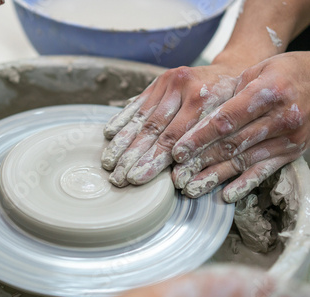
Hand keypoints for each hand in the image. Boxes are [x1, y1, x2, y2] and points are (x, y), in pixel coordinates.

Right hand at [101, 63, 241, 186]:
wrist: (236, 69)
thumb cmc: (236, 105)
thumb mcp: (232, 121)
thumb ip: (206, 143)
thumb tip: (179, 173)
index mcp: (202, 97)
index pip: (173, 136)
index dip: (154, 159)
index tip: (138, 179)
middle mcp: (182, 86)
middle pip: (152, 129)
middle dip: (132, 157)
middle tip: (118, 179)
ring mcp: (167, 82)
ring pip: (140, 117)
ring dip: (122, 143)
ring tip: (109, 164)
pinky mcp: (158, 81)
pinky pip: (136, 104)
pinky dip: (121, 120)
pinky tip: (108, 135)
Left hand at [172, 52, 309, 202]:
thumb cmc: (280, 73)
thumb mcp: (254, 73)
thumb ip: (228, 97)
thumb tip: (197, 124)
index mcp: (268, 92)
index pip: (225, 120)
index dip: (199, 138)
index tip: (177, 151)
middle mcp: (281, 117)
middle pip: (231, 144)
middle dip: (200, 161)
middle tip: (177, 175)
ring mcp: (289, 137)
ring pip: (244, 160)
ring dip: (215, 176)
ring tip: (191, 187)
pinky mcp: (292, 152)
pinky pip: (264, 171)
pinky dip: (244, 184)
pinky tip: (225, 195)